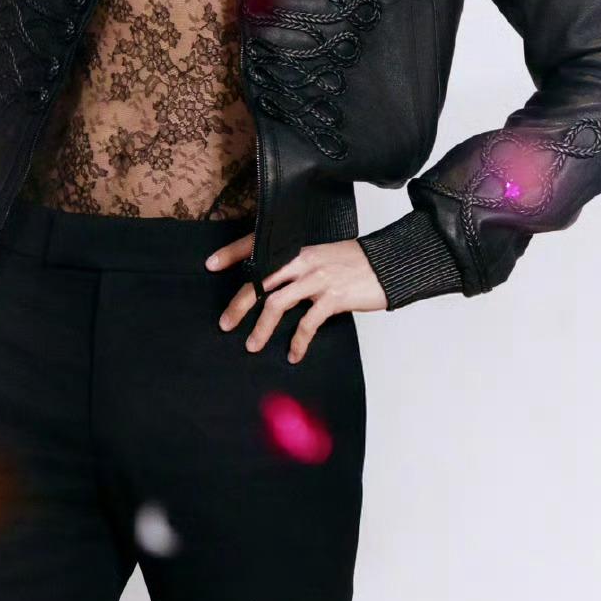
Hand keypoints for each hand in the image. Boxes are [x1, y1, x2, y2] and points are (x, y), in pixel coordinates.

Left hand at [202, 230, 385, 360]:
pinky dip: (297, 341)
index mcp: (298, 249)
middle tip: (225, 324)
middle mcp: (304, 261)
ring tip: (252, 346)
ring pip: (277, 304)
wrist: (389, 265)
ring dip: (261, 329)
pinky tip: (292, 354)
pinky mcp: (333, 297)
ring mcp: (318, 279)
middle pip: (261, 280)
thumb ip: (299, 268)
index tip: (211, 264)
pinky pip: (308, 323)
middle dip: (239, 304)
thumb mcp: (323, 256)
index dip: (232, 253)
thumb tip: (275, 285)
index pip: (259, 246)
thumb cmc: (356, 263)